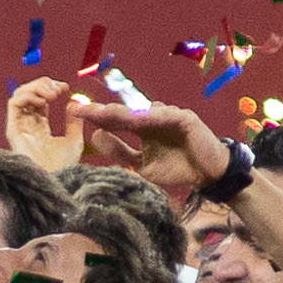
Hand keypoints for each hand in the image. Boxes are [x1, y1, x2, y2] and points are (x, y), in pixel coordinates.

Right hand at [5, 77, 88, 173]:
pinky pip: (14, 104)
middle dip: (43, 85)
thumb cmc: (64, 167)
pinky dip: (28, 96)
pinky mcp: (13, 130)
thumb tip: (75, 101)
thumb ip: (74, 121)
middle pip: (28, 94)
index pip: (40, 99)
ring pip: (19, 95)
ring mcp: (19, 127)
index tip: (66, 88)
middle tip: (59, 88)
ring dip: (36, 87)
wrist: (56, 181)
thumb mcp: (74, 139)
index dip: (50, 88)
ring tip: (53, 94)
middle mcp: (27, 125)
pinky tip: (43, 101)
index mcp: (40, 127)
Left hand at [72, 99, 229, 190]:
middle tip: (80, 108)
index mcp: (141, 128)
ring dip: (122, 112)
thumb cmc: (177, 168)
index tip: (74, 113)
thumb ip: (120, 153)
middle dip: (101, 110)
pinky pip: (165, 115)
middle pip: (122, 112)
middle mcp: (151, 117)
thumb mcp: (142, 165)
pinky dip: (152, 115)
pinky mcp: (184, 117)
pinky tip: (137, 116)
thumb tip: (96, 137)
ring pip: (141, 112)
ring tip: (102, 112)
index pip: (114, 121)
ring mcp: (168, 114)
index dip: (95, 117)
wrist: (208, 174)